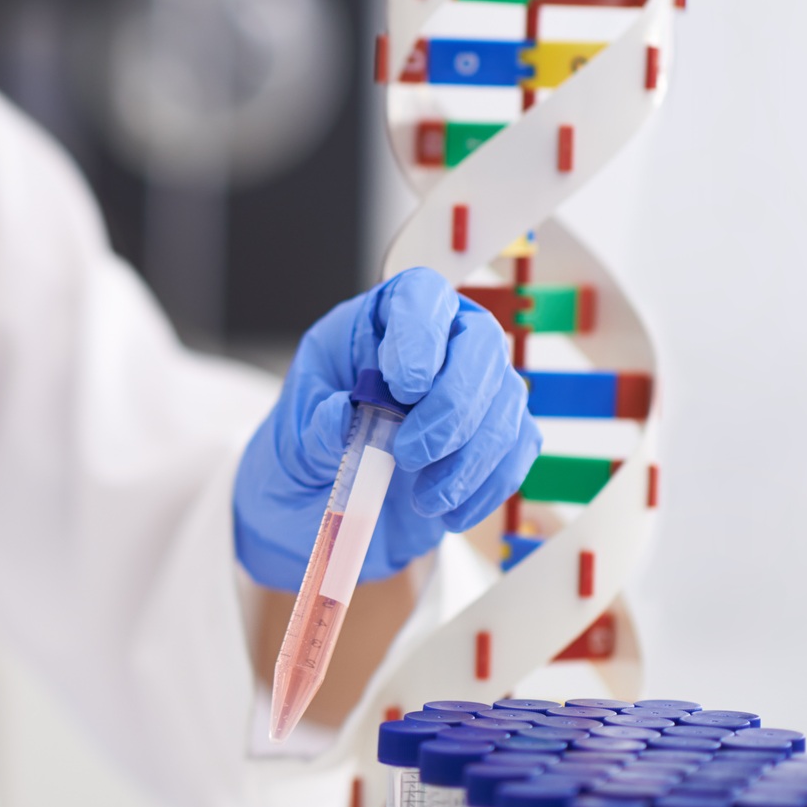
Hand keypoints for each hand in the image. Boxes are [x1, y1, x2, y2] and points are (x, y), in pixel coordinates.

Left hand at [232, 267, 539, 591]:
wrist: (315, 512)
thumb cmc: (301, 458)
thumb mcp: (289, 444)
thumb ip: (316, 429)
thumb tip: (343, 413)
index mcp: (376, 323)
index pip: (419, 295)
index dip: (421, 332)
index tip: (402, 386)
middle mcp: (435, 343)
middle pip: (479, 343)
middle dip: (453, 404)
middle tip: (410, 454)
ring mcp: (470, 387)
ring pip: (506, 397)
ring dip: (472, 455)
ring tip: (423, 500)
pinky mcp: (491, 435)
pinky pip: (517, 445)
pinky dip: (489, 483)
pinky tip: (450, 511)